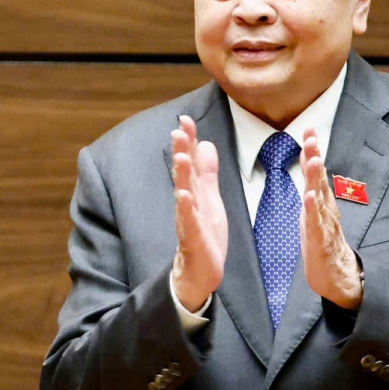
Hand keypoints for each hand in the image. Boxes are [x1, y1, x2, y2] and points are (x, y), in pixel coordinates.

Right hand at [170, 115, 226, 313]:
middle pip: (184, 172)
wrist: (200, 270)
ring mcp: (188, 218)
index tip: (186, 119)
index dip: (188, 140)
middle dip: (181, 150)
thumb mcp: (210, 198)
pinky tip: (183, 195)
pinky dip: (185, 208)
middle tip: (179, 129)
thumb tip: (206, 144)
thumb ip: (207, 172)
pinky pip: (187, 220)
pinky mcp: (192, 237)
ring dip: (182, 175)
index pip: (190, 160)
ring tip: (181, 157)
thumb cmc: (205, 234)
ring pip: (184, 193)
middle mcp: (188, 201)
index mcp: (195, 190)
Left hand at [299, 128, 363, 309]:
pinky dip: (313, 210)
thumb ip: (313, 185)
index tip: (308, 127)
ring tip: (314, 159)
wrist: (338, 276)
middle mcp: (325, 209)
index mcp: (321, 201)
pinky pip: (317, 224)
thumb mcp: (315, 210)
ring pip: (320, 197)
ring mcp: (324, 224)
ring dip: (316, 178)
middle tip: (312, 136)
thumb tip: (309, 160)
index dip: (312, 150)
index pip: (315, 171)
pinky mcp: (320, 242)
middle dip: (315, 156)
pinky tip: (310, 197)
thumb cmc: (325, 242)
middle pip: (319, 179)